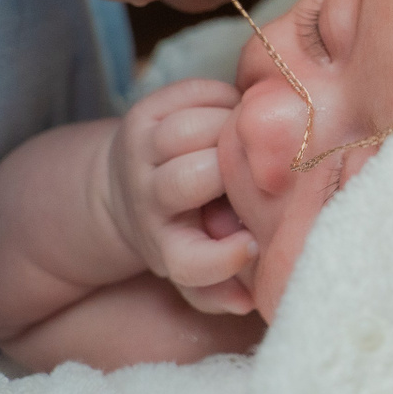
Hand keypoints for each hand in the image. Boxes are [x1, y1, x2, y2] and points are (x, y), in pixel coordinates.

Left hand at [103, 79, 255, 313]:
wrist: (127, 187)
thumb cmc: (185, 230)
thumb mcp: (197, 267)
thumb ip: (224, 288)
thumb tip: (249, 299)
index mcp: (163, 245)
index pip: (188, 261)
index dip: (223, 257)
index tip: (252, 245)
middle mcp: (145, 197)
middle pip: (190, 179)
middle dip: (236, 173)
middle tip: (265, 172)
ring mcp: (141, 149)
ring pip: (191, 129)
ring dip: (233, 129)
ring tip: (254, 140)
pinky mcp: (146, 110)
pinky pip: (194, 94)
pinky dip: (225, 99)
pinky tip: (237, 115)